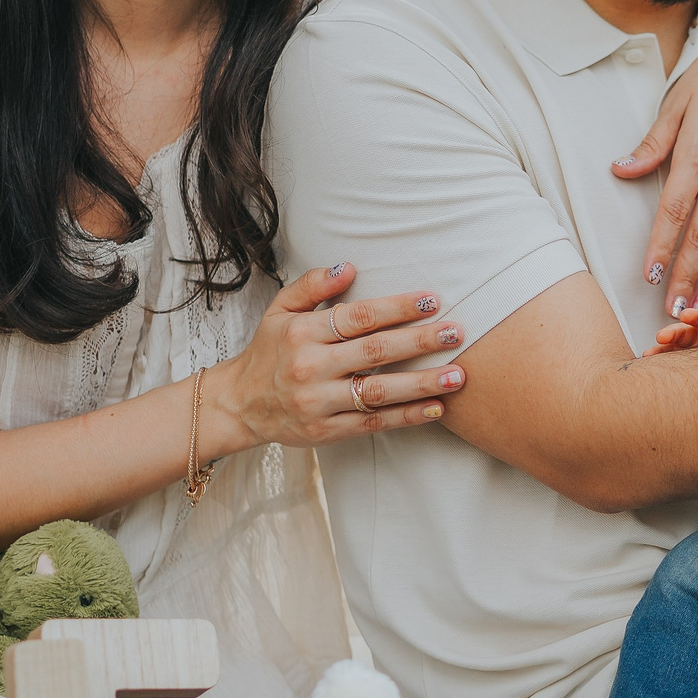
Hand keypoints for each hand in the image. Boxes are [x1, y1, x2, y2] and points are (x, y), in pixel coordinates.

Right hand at [215, 263, 465, 446]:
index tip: (432, 300)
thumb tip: (349, 266)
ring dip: (422, 384)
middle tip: (457, 333)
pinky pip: (373, 423)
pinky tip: (437, 408)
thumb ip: (311, 285)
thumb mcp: (279, 310)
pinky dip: (408, 417)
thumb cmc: (269, 351)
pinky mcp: (327, 431)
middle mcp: (310, 368)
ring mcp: (319, 403)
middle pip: (375, 352)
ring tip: (459, 375)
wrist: (238, 405)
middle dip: (420, 341)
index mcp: (302, 332)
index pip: (358, 317)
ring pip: (379, 392)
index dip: (397, 308)